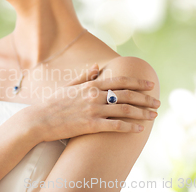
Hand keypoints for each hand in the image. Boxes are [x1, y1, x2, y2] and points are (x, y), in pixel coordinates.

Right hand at [25, 63, 159, 142]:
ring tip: (153, 116)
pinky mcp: (90, 125)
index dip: (137, 82)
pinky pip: (115, 126)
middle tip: (157, 102)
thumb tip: (96, 66)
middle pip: (126, 95)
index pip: (119, 81)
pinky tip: (139, 129)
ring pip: (124, 110)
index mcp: (90, 85)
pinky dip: (129, 127)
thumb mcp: (69, 86)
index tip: (150, 85)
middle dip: (145, 99)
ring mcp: (93, 110)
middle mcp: (94, 95)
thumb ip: (84, 76)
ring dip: (142, 113)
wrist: (39, 119)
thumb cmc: (53, 103)